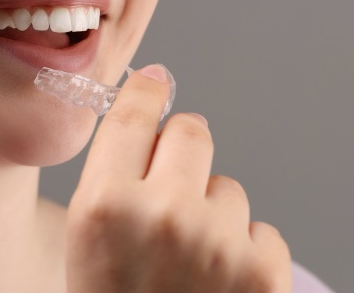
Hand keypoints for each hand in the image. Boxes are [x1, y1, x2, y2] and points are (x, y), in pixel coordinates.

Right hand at [65, 65, 290, 292]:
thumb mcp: (90, 242)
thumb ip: (114, 175)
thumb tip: (150, 106)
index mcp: (104, 208)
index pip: (134, 115)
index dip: (146, 91)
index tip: (154, 81)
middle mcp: (162, 215)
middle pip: (193, 131)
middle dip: (183, 153)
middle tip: (172, 191)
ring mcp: (218, 242)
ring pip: (228, 187)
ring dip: (213, 214)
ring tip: (192, 264)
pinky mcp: (264, 270)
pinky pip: (260, 227)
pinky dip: (243, 250)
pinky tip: (220, 285)